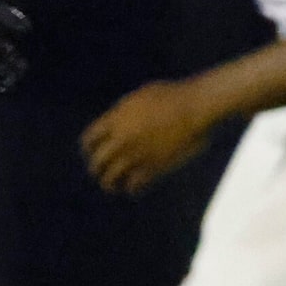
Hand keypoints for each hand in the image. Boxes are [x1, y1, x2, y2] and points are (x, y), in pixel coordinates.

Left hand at [81, 79, 220, 193]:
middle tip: (101, 173)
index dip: (89, 149)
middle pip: (96, 163)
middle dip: (97, 169)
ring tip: (115, 187)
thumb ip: (126, 111)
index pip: (89, 140)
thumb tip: (120, 119)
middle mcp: (121, 139)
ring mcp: (136, 155)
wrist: (196, 107)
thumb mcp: (142, 96)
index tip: (92, 154)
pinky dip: (132, 189)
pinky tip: (136, 187)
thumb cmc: (175, 96)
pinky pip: (134, 186)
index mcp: (116, 119)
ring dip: (110, 184)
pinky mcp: (153, 167)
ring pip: (110, 179)